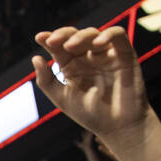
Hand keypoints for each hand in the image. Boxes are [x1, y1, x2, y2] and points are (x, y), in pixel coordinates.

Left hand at [32, 26, 149, 148]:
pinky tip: (97, 44)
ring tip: (70, 46)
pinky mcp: (124, 54)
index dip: (50, 39)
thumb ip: (47, 80)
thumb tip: (35, 57)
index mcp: (72, 66)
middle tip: (52, 41)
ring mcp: (105, 54)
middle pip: (75, 36)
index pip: (60, 47)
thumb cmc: (90, 114)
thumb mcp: (62, 98)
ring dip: (81, 36)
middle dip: (63, 35)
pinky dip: (108, 35)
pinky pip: (118, 36)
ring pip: (93, 34)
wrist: (117, 127)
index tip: (39, 38)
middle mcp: (88, 57)